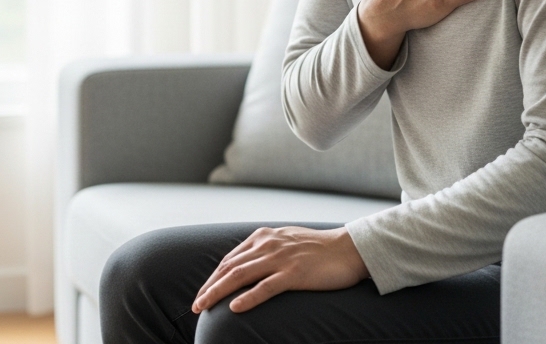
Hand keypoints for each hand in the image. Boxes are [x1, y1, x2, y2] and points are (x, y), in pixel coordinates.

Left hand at [191, 226, 367, 313]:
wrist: (349, 248)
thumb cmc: (319, 248)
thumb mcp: (286, 241)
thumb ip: (266, 249)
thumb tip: (247, 263)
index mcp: (263, 237)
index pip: (230, 259)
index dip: (213, 277)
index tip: (203, 293)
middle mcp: (268, 245)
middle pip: (229, 268)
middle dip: (209, 287)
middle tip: (196, 305)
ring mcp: (280, 259)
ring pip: (240, 276)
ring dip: (218, 292)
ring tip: (204, 307)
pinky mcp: (294, 273)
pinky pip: (266, 287)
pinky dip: (248, 297)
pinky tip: (235, 307)